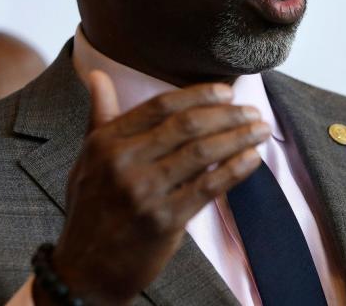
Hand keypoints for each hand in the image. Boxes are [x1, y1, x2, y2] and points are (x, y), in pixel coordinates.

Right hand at [48, 71, 268, 304]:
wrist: (84, 272)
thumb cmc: (91, 210)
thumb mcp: (87, 159)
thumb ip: (100, 115)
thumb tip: (97, 74)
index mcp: (106, 142)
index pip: (160, 106)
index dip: (199, 94)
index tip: (227, 91)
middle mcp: (123, 163)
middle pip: (186, 125)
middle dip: (227, 114)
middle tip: (253, 109)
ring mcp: (144, 192)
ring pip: (202, 152)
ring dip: (238, 137)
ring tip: (260, 130)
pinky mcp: (164, 221)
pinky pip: (209, 187)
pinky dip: (235, 169)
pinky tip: (252, 159)